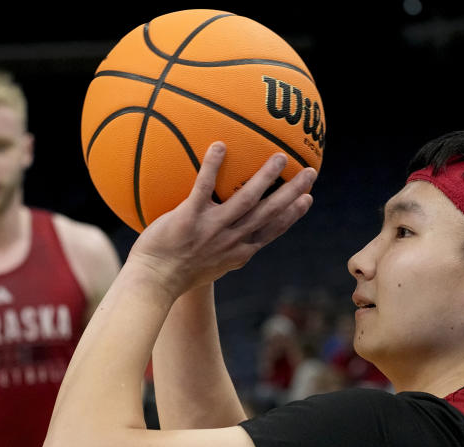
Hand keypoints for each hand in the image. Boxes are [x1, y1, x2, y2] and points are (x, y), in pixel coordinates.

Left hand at [129, 142, 315, 297]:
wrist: (153, 282)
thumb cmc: (176, 274)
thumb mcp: (209, 267)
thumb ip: (222, 250)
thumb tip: (226, 238)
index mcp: (238, 252)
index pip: (271, 230)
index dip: (292, 214)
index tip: (307, 199)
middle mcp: (231, 240)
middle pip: (269, 212)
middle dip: (292, 192)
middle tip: (309, 172)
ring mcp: (212, 229)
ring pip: (246, 200)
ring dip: (265, 178)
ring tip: (280, 157)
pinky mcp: (189, 218)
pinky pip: (203, 187)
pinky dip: (212, 166)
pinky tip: (219, 145)